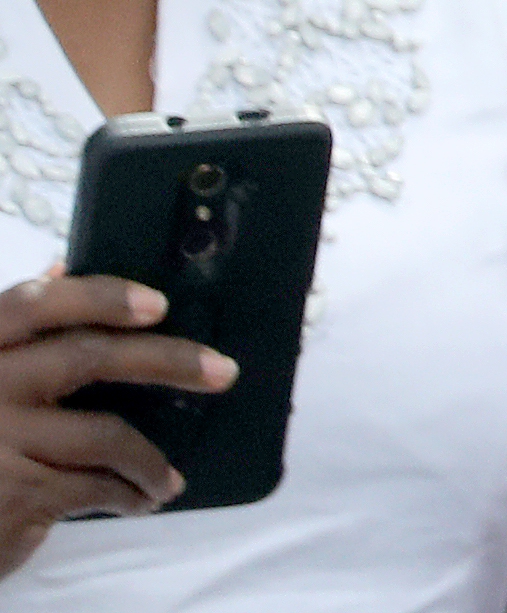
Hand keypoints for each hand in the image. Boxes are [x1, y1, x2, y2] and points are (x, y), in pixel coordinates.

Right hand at [0, 272, 225, 566]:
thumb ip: (9, 333)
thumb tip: (58, 269)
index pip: (32, 305)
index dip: (97, 296)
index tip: (156, 303)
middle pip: (86, 357)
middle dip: (167, 361)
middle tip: (222, 372)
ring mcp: (0, 440)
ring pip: (104, 434)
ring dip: (149, 459)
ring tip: (168, 478)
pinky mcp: (17, 492)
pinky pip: (94, 486)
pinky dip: (127, 494)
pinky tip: (139, 501)